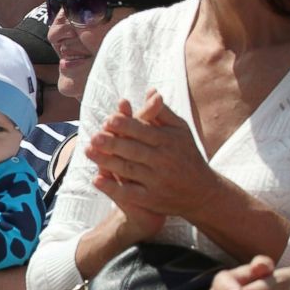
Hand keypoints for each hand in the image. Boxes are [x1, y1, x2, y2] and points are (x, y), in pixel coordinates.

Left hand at [87, 90, 219, 221]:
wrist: (201, 192)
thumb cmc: (185, 154)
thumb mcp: (180, 131)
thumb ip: (162, 113)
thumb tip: (151, 91)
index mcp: (168, 141)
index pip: (145, 131)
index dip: (127, 125)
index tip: (109, 119)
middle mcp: (163, 160)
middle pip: (134, 150)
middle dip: (114, 143)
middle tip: (94, 136)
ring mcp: (156, 180)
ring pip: (128, 170)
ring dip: (107, 161)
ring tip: (88, 151)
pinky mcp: (151, 199)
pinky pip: (129, 193)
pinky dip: (112, 187)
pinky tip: (96, 180)